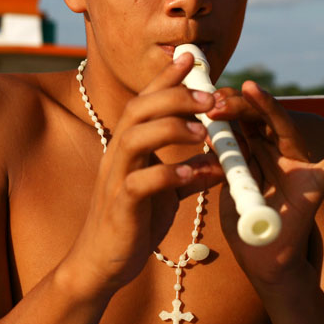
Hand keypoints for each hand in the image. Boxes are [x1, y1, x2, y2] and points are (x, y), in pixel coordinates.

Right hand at [63, 54, 224, 298]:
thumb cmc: (133, 224)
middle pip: (139, 110)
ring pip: (135, 138)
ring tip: (202, 130)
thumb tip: (222, 161)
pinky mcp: (119, 207)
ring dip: (169, 128)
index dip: (166, 79)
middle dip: (174, 96)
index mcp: (129, 147)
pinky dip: (164, 174)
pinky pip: (138, 183)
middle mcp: (118, 156)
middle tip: (209, 97)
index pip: (145, 102)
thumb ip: (191, 175)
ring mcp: (115, 180)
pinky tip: (188, 172)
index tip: (190, 58)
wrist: (102, 264)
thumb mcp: (168, 194)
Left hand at [207, 81, 323, 289]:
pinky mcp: (316, 184)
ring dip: (267, 106)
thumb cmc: (244, 229)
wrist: (265, 263)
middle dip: (238, 104)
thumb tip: (214, 135)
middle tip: (217, 98)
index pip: (240, 122)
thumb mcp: (228, 191)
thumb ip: (225, 166)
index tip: (204, 103)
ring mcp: (296, 165)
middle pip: (258, 118)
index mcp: (253, 155)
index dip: (225, 110)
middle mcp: (275, 154)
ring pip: (285, 127)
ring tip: (250, 89)